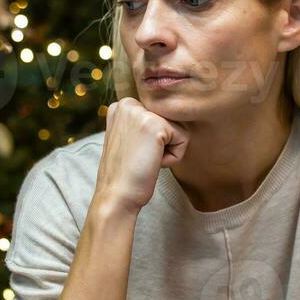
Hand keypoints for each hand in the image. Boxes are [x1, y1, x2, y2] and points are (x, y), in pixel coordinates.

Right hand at [95, 98, 189, 213]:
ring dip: (167, 151)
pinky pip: (183, 139)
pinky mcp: (156, 126)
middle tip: (140, 158)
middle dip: (162, 144)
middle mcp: (128, 104)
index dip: (152, 141)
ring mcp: (141, 113)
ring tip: (145, 160)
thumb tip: (165, 120)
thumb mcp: (127, 138)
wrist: (116, 196)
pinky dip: (173, 157)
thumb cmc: (124, 174)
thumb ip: (140, 124)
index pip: (159, 116)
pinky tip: (153, 163)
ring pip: (177, 129)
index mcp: (121, 106)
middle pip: (169, 120)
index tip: (133, 153)